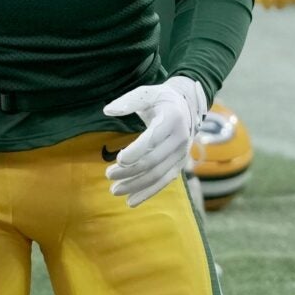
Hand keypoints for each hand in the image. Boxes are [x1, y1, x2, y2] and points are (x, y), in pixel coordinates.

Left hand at [101, 74, 205, 205]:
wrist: (187, 107)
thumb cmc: (160, 99)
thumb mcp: (146, 94)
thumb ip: (127, 101)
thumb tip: (108, 110)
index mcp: (172, 118)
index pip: (153, 138)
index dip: (137, 151)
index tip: (119, 160)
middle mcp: (181, 138)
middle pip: (153, 160)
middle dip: (130, 171)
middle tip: (108, 174)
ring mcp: (182, 154)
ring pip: (158, 175)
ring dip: (136, 185)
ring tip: (114, 190)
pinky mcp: (180, 165)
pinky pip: (164, 181)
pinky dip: (148, 192)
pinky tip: (131, 201)